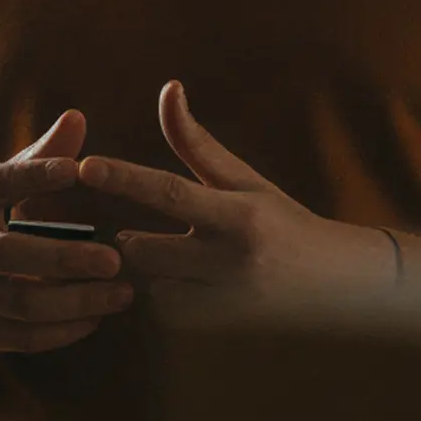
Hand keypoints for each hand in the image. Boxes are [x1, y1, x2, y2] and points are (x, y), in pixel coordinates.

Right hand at [0, 112, 133, 352]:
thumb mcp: (3, 187)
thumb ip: (41, 156)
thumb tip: (77, 117)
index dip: (34, 175)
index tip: (76, 170)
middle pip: (9, 255)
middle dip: (64, 258)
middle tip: (116, 259)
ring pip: (21, 303)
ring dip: (77, 300)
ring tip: (123, 292)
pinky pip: (24, 338)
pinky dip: (65, 330)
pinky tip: (99, 317)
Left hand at [78, 82, 393, 293]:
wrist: (334, 287)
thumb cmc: (283, 223)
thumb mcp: (245, 181)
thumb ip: (196, 143)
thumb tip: (168, 88)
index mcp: (238, 216)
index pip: (169, 192)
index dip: (124, 178)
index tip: (86, 166)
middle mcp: (229, 262)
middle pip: (143, 249)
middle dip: (131, 238)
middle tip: (135, 232)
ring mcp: (222, 303)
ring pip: (150, 284)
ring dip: (151, 271)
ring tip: (178, 263)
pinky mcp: (215, 331)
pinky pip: (165, 312)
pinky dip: (166, 296)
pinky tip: (190, 290)